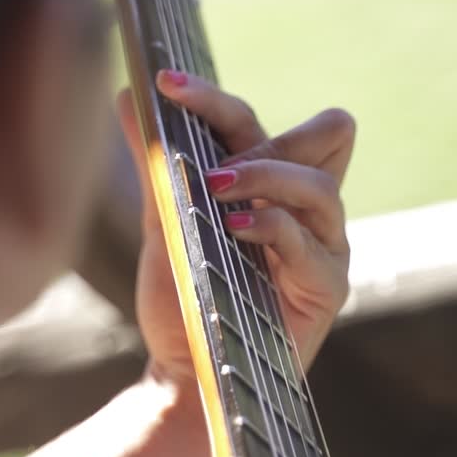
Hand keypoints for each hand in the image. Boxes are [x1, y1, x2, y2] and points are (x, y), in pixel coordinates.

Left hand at [118, 70, 354, 397]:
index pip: (257, 123)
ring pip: (320, 186)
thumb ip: (155, 162)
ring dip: (267, 179)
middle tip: (211, 160)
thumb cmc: (181, 299)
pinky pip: (310, 242)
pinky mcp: (327, 286)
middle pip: (328, 134)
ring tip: (216, 192)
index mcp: (269, 184)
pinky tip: (234, 229)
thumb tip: (128, 94)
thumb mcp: (162, 222)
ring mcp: (323, 245)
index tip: (164, 83)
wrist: (186, 373)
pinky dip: (271, 228)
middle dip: (267, 136)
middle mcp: (305, 208)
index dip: (215, 98)